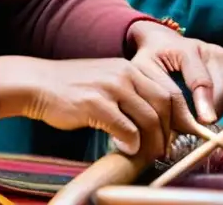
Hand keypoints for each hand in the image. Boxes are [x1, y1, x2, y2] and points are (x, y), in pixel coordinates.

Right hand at [0, 55, 178, 158]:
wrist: (39, 83)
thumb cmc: (73, 87)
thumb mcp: (107, 81)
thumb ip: (131, 95)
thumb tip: (154, 123)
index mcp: (130, 67)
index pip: (168, 90)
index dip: (180, 115)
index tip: (183, 134)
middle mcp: (125, 73)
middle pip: (164, 104)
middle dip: (170, 131)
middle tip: (165, 150)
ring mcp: (110, 87)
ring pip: (149, 118)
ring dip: (153, 142)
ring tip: (149, 154)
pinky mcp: (95, 104)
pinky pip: (125, 129)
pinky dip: (131, 144)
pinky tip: (126, 150)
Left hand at [127, 20, 222, 130]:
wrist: (164, 42)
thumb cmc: (152, 59)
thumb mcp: (145, 71)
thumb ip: (162, 94)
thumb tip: (183, 123)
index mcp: (188, 49)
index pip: (202, 81)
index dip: (205, 103)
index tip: (206, 122)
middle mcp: (212, 50)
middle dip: (213, 111)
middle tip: (195, 125)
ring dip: (219, 109)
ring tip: (197, 114)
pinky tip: (205, 105)